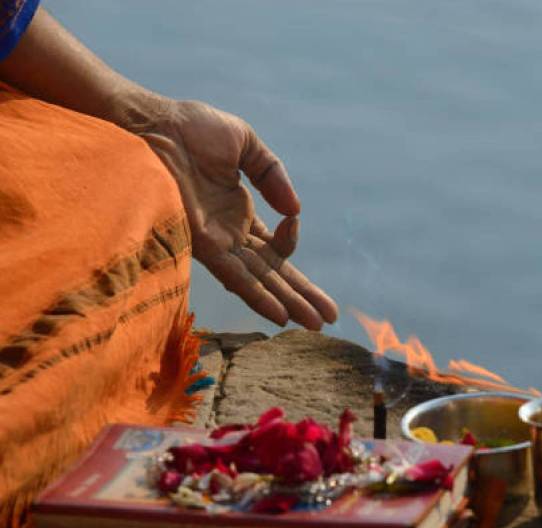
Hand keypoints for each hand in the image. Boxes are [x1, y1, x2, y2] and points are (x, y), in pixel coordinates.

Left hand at [130, 98, 336, 329]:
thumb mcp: (246, 144)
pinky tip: (280, 314)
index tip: (293, 220)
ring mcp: (217, 243)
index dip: (290, 243)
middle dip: (302, 295)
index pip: (273, 246)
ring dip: (288, 303)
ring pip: (260, 282)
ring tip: (315, 325)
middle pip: (273, 273)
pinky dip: (259, 296)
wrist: (152, 126)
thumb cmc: (191, 129)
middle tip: (328, 320)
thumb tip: (295, 210)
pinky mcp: (202, 244)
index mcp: (239, 213)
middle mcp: (230, 235)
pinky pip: (236, 277)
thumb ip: (273, 174)